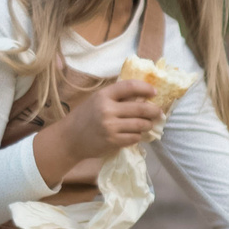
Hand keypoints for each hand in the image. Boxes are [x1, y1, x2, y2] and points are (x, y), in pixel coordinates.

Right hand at [36, 72, 160, 185]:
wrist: (70, 138)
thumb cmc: (86, 117)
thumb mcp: (97, 100)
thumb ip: (116, 97)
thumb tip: (143, 96)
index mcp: (103, 96)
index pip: (130, 87)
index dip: (145, 88)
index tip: (154, 92)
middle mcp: (107, 110)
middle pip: (141, 108)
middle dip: (154, 111)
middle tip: (159, 113)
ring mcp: (110, 127)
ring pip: (140, 125)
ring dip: (147, 125)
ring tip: (148, 124)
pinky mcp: (113, 141)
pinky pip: (134, 138)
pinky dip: (138, 136)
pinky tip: (135, 134)